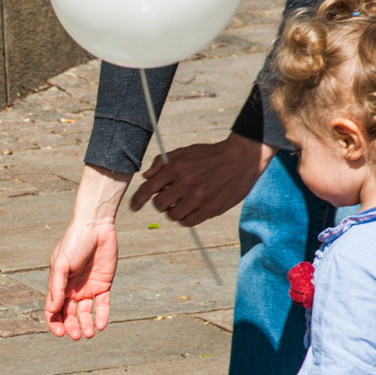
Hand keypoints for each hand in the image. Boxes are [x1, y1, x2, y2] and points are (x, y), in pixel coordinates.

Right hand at [45, 165, 128, 339]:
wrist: (95, 226)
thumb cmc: (73, 242)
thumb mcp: (61, 264)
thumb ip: (57, 287)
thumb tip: (52, 310)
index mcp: (58, 285)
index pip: (53, 309)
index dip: (54, 322)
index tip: (60, 332)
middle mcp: (71, 289)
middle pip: (69, 314)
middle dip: (71, 327)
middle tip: (77, 335)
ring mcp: (88, 288)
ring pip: (85, 313)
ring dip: (86, 324)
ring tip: (90, 333)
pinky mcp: (103, 285)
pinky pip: (103, 304)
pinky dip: (102, 315)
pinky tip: (101, 325)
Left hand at [129, 133, 274, 226]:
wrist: (241, 159)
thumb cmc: (210, 155)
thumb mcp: (185, 151)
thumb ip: (162, 163)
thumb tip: (146, 177)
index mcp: (176, 168)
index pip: (148, 189)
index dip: (137, 200)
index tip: (134, 207)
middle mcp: (186, 184)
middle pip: (159, 205)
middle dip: (161, 202)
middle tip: (170, 197)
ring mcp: (199, 198)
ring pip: (172, 216)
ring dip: (174, 211)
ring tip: (183, 202)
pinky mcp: (210, 209)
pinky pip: (188, 222)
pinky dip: (186, 218)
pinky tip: (191, 209)